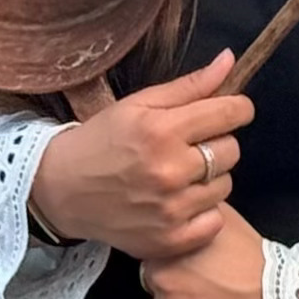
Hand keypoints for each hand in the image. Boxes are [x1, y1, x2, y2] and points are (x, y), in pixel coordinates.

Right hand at [31, 51, 248, 261]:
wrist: (61, 189)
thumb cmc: (101, 140)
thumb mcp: (139, 104)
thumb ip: (189, 85)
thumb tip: (230, 59)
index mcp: (162, 130)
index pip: (231, 113)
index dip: (236, 108)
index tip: (228, 110)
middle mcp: (170, 170)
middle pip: (232, 150)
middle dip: (217, 142)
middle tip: (189, 146)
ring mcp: (171, 209)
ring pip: (225, 185)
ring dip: (209, 178)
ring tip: (179, 175)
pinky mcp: (170, 239)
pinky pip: (215, 221)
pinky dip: (204, 212)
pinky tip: (180, 202)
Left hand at [143, 211, 271, 298]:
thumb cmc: (255, 263)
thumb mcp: (226, 223)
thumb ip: (195, 216)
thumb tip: (183, 208)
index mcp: (166, 259)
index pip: (156, 261)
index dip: (176, 263)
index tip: (197, 266)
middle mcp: (162, 292)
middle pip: (160, 290)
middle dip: (180, 288)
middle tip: (211, 286)